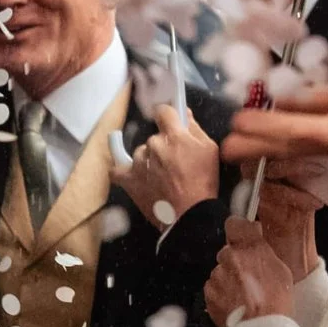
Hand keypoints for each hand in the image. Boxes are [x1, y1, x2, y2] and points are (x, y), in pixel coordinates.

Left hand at [116, 94, 221, 231]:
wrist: (190, 214)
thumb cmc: (203, 182)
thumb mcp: (209, 150)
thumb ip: (195, 129)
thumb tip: (183, 112)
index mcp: (174, 136)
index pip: (163, 111)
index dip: (167, 116)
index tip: (169, 122)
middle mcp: (153, 145)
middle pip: (154, 137)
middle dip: (164, 146)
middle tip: (175, 163)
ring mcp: (138, 162)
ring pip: (141, 154)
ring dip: (149, 161)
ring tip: (162, 178)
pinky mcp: (128, 180)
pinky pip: (117, 169)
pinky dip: (124, 171)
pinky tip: (132, 174)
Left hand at [204, 214, 304, 326]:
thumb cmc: (276, 302)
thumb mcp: (281, 270)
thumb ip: (263, 252)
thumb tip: (256, 243)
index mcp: (249, 248)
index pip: (235, 224)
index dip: (239, 230)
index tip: (243, 235)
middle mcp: (229, 258)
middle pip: (228, 251)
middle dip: (236, 261)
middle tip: (251, 277)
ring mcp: (216, 276)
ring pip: (221, 271)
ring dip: (229, 279)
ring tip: (245, 295)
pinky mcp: (208, 293)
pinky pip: (214, 288)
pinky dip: (222, 294)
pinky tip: (236, 303)